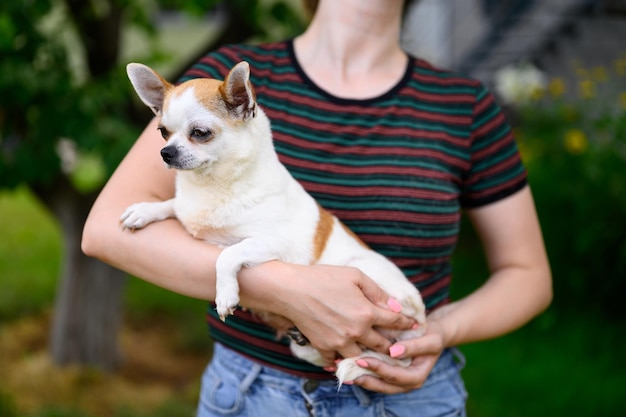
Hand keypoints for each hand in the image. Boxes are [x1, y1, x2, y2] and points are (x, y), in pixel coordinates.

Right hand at [269, 263, 416, 366]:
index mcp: (367, 312)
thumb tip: (395, 305)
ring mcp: (339, 342)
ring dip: (370, 356)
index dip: (406, 322)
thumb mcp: (355, 275)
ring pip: (363, 357)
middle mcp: (356, 331)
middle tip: (399, 346)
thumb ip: (377, 292)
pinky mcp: (324, 347)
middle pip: (382, 344)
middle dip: (393, 345)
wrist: (291, 290)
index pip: (394, 321)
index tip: (414, 325)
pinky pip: (337, 361)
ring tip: (375, 354)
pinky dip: (342, 361)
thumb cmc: (323, 277)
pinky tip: (345, 359)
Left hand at [349, 319, 446, 393]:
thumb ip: (414, 347)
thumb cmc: (432, 334)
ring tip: (341, 370)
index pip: (395, 377)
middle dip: (363, 377)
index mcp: (416, 377)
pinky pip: (374, 376)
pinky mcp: (388, 373)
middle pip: (382, 385)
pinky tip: (345, 365)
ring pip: (375, 383)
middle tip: (346, 368)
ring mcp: (396, 380)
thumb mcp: (430, 339)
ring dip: (358, 377)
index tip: (363, 360)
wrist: (432, 334)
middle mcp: (405, 383)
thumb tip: (393, 352)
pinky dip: (360, 372)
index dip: (379, 370)